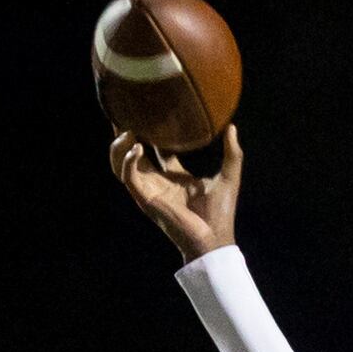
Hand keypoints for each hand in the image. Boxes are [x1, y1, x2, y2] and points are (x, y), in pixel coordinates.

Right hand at [110, 123, 242, 259]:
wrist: (214, 238)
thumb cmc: (221, 213)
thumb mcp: (229, 176)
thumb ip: (232, 152)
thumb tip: (232, 126)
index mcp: (175, 177)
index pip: (157, 151)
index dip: (151, 133)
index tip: (148, 113)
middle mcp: (158, 183)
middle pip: (132, 155)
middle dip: (124, 136)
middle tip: (124, 113)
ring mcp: (149, 191)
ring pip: (121, 166)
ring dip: (119, 147)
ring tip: (126, 129)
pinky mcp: (145, 199)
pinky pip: (128, 177)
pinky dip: (128, 161)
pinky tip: (137, 147)